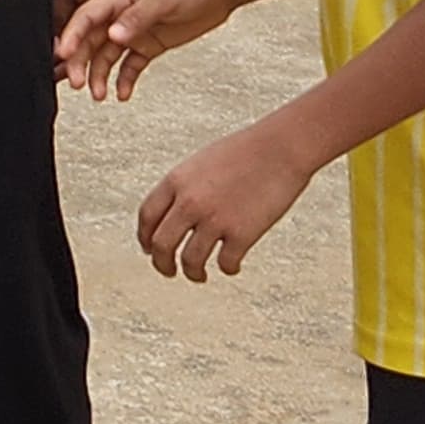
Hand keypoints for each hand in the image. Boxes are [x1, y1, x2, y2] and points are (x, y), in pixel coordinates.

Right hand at [55, 0, 237, 100]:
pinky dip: (124, 80)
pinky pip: (130, 66)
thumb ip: (137, 18)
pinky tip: (122, 94)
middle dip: (81, 63)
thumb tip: (112, 35)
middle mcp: (120, 16)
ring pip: (107, 57)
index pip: (86, 18)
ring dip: (100, 76)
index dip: (72, 35)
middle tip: (78, 84)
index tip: (63, 55)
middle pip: (91, 41)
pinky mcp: (149, 45)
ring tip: (99, 95)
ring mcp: (134, 32)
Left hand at [136, 124, 314, 281]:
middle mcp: (190, 202)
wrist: (280, 148)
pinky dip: (227, 268)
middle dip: (162, 263)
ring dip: (192, 273)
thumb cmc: (245, 150)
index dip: (144, 237)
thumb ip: (185, 187)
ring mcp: (215, 219)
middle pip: (161, 245)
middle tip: (168, 271)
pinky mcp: (242, 233)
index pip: (147, 217)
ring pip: (190, 261)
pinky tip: (231, 266)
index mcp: (176, 181)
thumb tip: (176, 213)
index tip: (149, 248)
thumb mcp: (200, 162)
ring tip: (198, 275)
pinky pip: (226, 263)